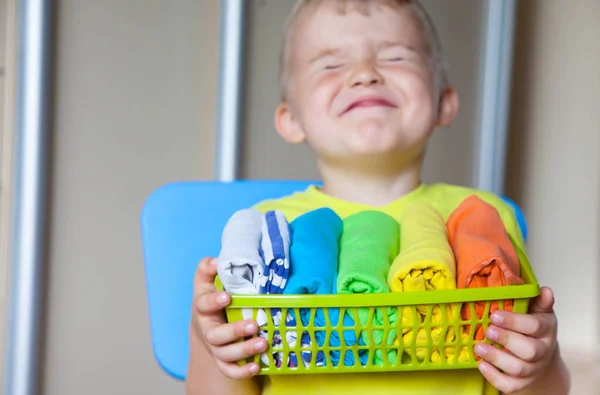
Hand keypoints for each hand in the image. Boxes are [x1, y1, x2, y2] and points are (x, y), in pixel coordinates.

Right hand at [191, 257, 267, 378]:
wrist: (204, 323)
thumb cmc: (210, 298)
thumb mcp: (206, 281)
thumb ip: (208, 268)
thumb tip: (216, 259)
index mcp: (203, 308)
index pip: (203, 305)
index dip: (213, 301)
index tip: (227, 296)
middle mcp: (208, 330)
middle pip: (215, 336)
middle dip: (234, 332)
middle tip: (253, 325)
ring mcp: (215, 347)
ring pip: (225, 354)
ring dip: (244, 351)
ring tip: (263, 343)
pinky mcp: (222, 360)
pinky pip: (229, 370)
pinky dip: (241, 371)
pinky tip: (257, 366)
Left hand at [474, 286, 557, 393]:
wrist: (541, 356)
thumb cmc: (534, 328)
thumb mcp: (539, 311)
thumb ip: (539, 301)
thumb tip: (545, 290)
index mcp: (546, 330)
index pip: (534, 326)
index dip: (514, 321)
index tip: (495, 315)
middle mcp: (542, 351)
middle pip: (529, 350)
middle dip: (506, 339)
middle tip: (488, 330)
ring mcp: (533, 369)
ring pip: (518, 368)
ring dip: (496, 357)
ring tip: (478, 346)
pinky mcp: (522, 383)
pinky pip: (510, 385)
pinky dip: (494, 377)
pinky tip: (481, 364)